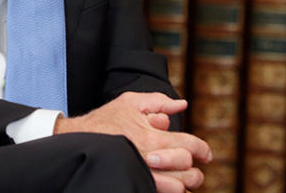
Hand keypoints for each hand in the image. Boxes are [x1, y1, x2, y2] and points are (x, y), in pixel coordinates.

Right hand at [54, 92, 211, 191]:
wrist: (79, 140)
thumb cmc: (105, 119)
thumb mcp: (131, 101)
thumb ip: (159, 101)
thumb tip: (181, 105)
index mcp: (151, 136)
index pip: (188, 145)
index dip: (203, 149)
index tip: (206, 154)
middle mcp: (149, 157)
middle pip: (187, 170)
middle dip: (195, 169)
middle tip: (196, 167)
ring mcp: (141, 173)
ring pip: (177, 188)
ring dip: (184, 184)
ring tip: (185, 179)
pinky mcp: (133, 181)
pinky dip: (170, 191)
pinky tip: (170, 185)